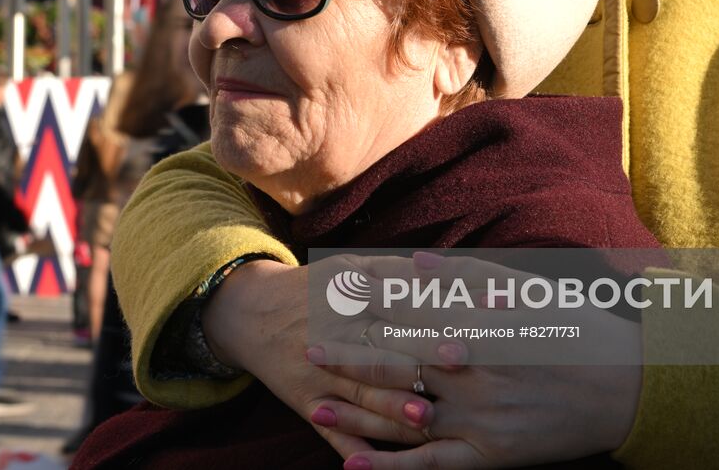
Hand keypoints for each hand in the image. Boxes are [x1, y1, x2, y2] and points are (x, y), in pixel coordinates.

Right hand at [203, 259, 438, 457]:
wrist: (251, 314)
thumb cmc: (315, 289)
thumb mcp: (349, 268)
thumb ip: (396, 272)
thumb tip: (448, 273)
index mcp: (348, 297)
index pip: (399, 304)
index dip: (434, 309)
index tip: (467, 316)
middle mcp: (333, 336)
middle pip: (383, 349)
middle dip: (420, 359)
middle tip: (461, 364)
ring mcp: (320, 375)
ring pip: (362, 395)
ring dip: (392, 407)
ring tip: (425, 417)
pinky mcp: (307, 404)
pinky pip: (333, 432)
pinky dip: (356, 449)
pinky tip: (379, 463)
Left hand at [308, 253, 643, 467]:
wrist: (627, 389)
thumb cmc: (575, 330)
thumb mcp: (525, 291)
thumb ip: (464, 276)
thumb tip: (411, 260)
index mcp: (480, 327)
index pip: (409, 314)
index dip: (367, 307)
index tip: (333, 297)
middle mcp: (474, 373)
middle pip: (398, 364)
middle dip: (349, 356)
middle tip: (306, 345)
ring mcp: (479, 419)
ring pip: (404, 416)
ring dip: (356, 411)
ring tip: (312, 404)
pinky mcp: (490, 456)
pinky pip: (431, 466)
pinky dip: (391, 468)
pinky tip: (354, 466)